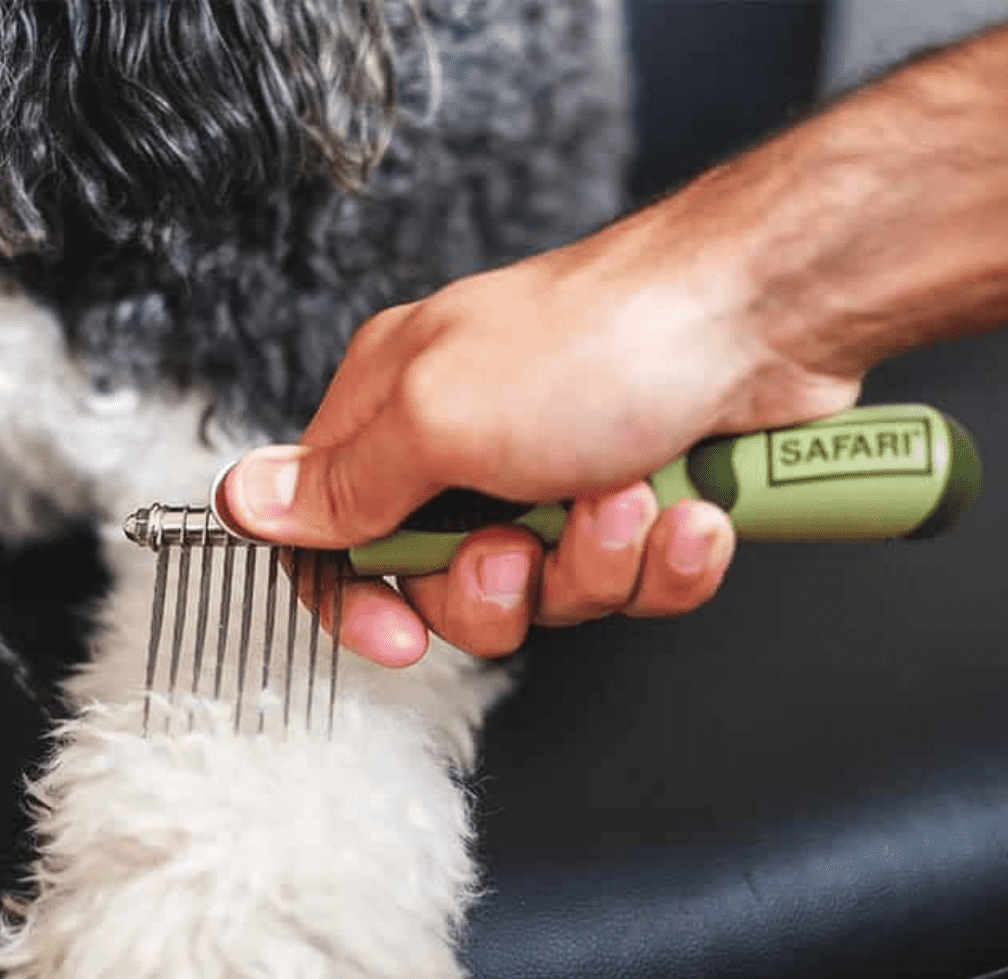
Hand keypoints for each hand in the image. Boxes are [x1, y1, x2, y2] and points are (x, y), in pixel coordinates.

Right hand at [219, 206, 863, 665]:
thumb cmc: (605, 337)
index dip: (353, 599)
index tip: (396, 636)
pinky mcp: (635, 502)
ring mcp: (556, 476)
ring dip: (597, 566)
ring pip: (548, 597)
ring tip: (628, 499)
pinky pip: (632, 587)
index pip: (328, 534)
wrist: (763, 314)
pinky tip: (689, 512)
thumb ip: (339, 483)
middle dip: (496, 589)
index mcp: (396, 411)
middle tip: (523, 541)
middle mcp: (469, 445)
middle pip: (442, 588)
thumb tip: (244, 502)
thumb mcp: (439, 417)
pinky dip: (666, 562)